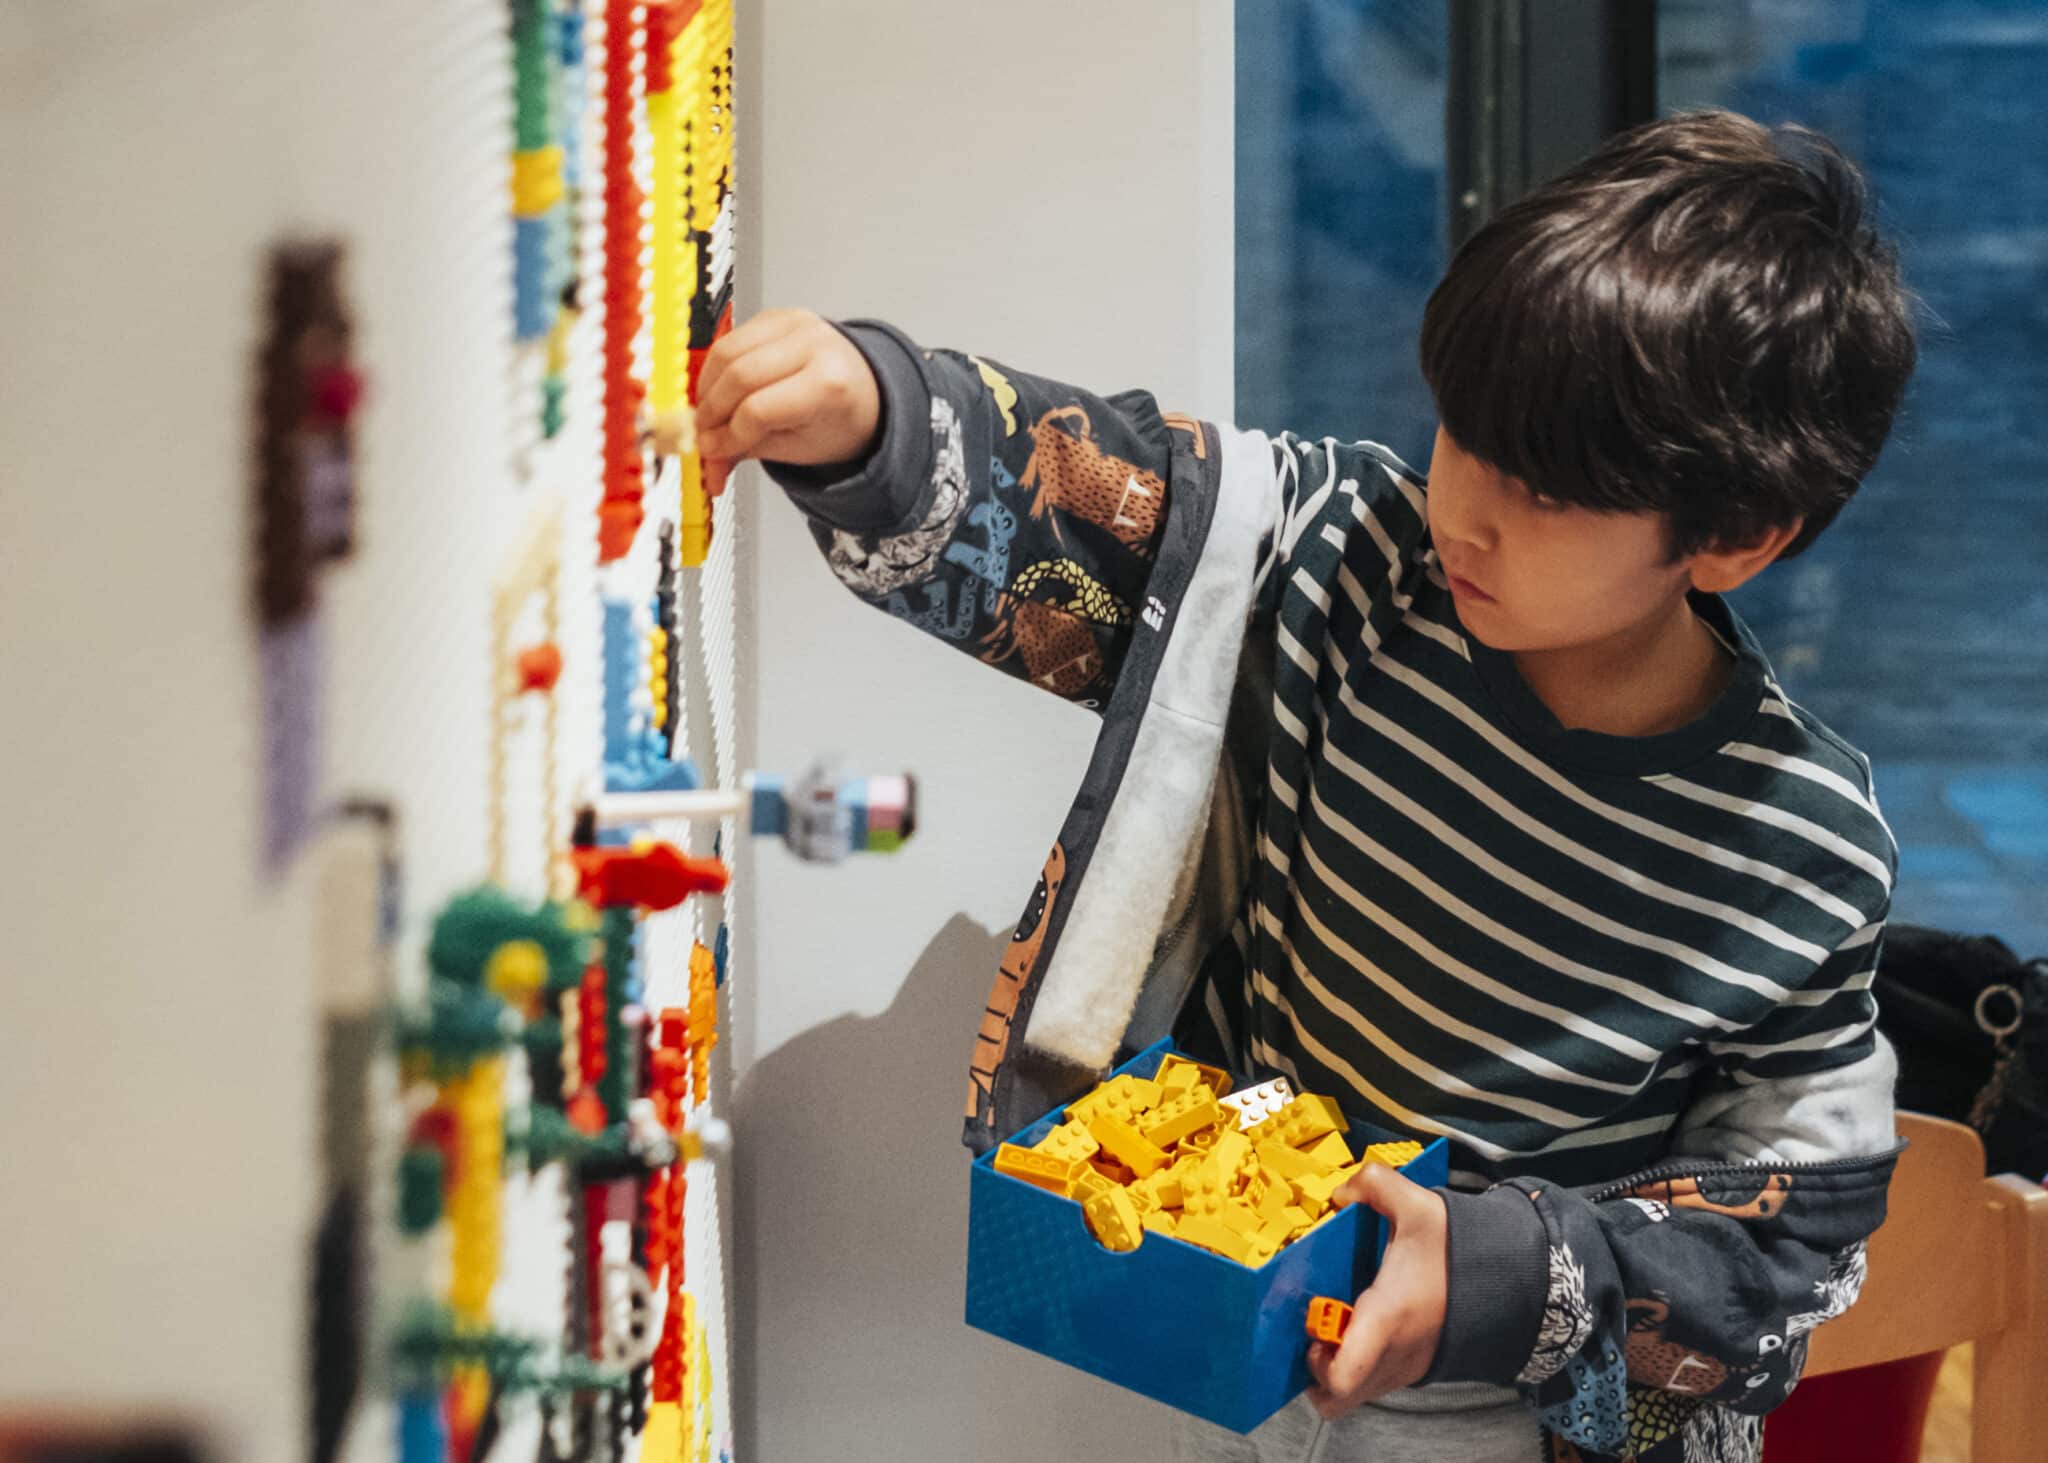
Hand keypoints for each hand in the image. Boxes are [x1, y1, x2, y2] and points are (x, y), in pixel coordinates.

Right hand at [694, 308, 881, 498]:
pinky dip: (716, 369)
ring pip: (726, 352)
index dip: (729, 434)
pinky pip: (729, 340)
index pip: (759, 409)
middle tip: (703, 435)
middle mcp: (813, 344)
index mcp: (829, 383)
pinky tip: (719, 392)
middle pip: (738, 376)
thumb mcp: (799, 448)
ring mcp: (793, 324)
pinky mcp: (775, 315)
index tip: (714, 450)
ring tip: (709, 416)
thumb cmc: (839, 418)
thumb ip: (748, 450)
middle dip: (712, 411)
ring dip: (707, 388)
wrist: (865, 387)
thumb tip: (708, 460)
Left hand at [1304, 1163, 1447, 1418]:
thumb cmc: (1461, 1251)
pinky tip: (1361, 1325)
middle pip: (1337, 1401)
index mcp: (1385, 1320)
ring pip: (1356, 1395)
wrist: (1510, 1280)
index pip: (1340, 1377)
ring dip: (1338, 1368)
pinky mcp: (1415, 1369)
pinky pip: (1376, 1383)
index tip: (1312, 1334)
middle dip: (1315, 1373)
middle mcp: (1393, 1357)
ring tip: (1338, 1326)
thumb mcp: (1418, 1206)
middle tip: (1317, 1334)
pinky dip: (1360, 1365)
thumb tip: (1341, 1192)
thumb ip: (1375, 1184)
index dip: (1313, 1365)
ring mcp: (1405, 1369)